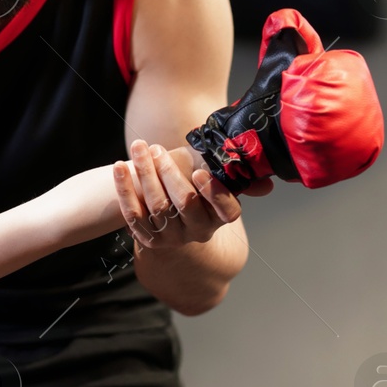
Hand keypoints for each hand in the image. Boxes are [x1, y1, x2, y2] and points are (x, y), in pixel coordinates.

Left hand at [114, 140, 265, 248]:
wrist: (171, 218)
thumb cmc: (196, 187)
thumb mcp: (216, 180)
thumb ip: (237, 178)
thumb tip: (267, 185)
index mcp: (220, 218)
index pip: (226, 211)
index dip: (214, 193)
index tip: (200, 172)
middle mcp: (198, 232)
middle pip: (185, 203)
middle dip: (170, 172)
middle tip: (157, 148)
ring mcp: (172, 238)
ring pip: (157, 206)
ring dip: (145, 174)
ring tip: (139, 147)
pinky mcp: (148, 239)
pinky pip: (132, 214)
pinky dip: (124, 188)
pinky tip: (119, 166)